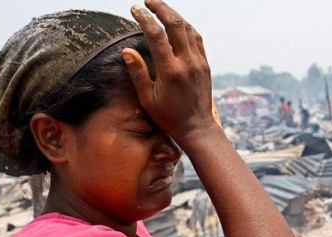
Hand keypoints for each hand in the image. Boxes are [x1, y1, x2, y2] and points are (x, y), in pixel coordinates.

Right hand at [123, 0, 214, 145]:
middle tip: (147, 0)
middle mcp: (187, 63)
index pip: (156, 35)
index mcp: (171, 71)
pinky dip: (186, 26)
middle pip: (175, 24)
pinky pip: (197, 38)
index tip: (134, 9)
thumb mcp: (148, 99)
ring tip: (159, 8)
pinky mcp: (205, 64)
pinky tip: (177, 23)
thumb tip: (126, 51)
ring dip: (174, 14)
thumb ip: (138, 73)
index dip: (144, 18)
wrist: (197, 127)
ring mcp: (199, 62)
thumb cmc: (169, 116)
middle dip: (160, 8)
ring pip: (188, 28)